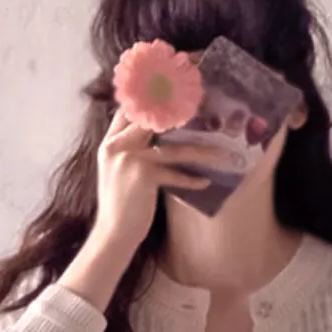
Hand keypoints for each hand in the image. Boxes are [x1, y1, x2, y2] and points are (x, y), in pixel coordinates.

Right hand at [59, 111, 223, 310]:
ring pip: (173, 149)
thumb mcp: (119, 172)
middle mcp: (118, 146)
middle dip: (179, 116)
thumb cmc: (120, 206)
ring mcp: (131, 159)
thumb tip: (159, 140)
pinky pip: (175, 173)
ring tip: (222, 155)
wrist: (112, 233)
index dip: (149, 102)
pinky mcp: (144, 175)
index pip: (128, 111)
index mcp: (109, 143)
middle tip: (205, 114)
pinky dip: (191, 179)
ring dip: (201, 152)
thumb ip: (132, 152)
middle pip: (153, 120)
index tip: (173, 98)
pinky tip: (205, 182)